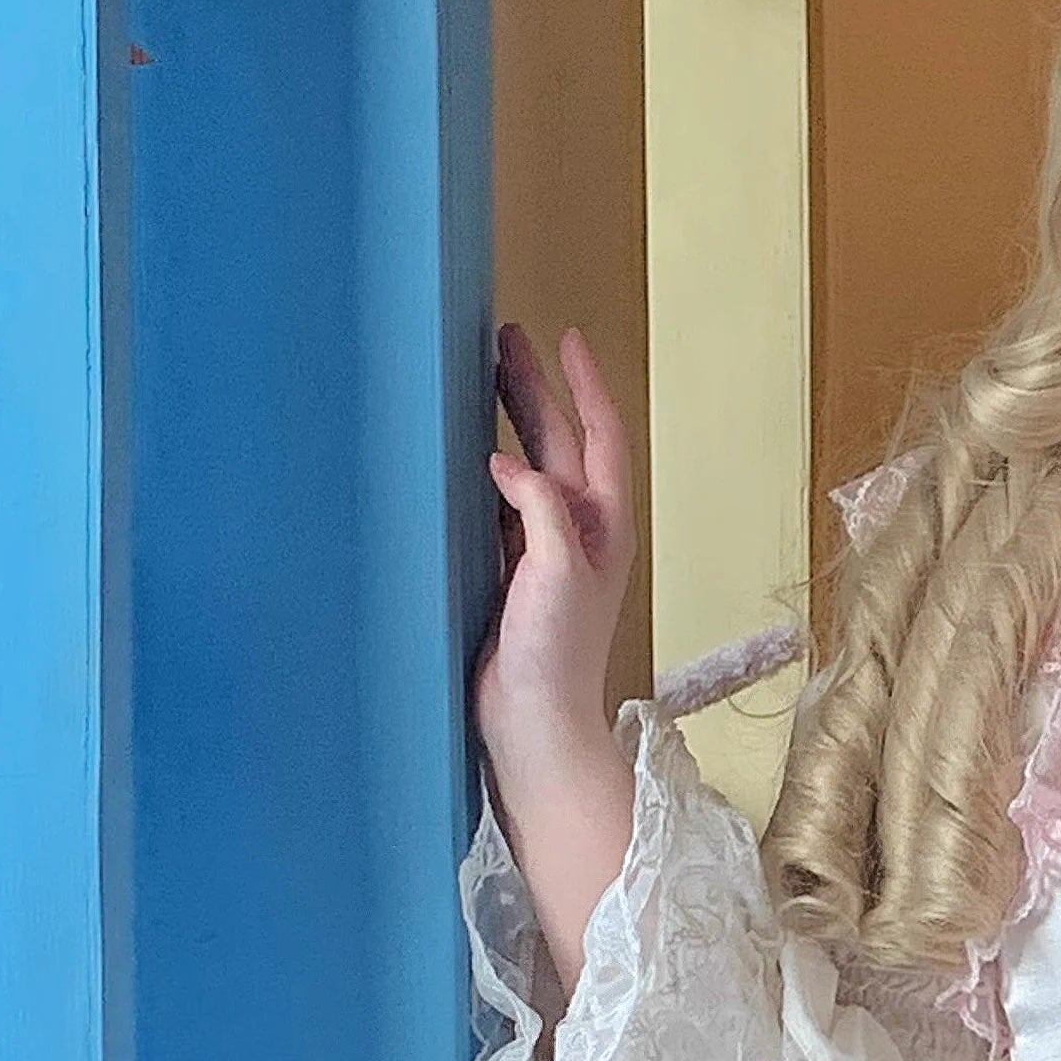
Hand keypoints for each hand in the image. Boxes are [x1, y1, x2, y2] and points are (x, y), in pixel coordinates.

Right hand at [477, 321, 635, 768]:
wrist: (534, 721)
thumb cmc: (557, 653)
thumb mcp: (558, 571)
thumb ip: (540, 509)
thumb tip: (509, 463)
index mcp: (604, 524)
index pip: (600, 437)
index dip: (586, 386)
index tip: (568, 339)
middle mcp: (579, 532)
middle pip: (558, 443)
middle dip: (535, 392)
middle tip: (503, 341)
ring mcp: (544, 553)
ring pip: (524, 471)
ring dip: (506, 428)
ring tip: (475, 383)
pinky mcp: (510, 575)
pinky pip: (497, 509)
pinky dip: (480, 478)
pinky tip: (456, 457)